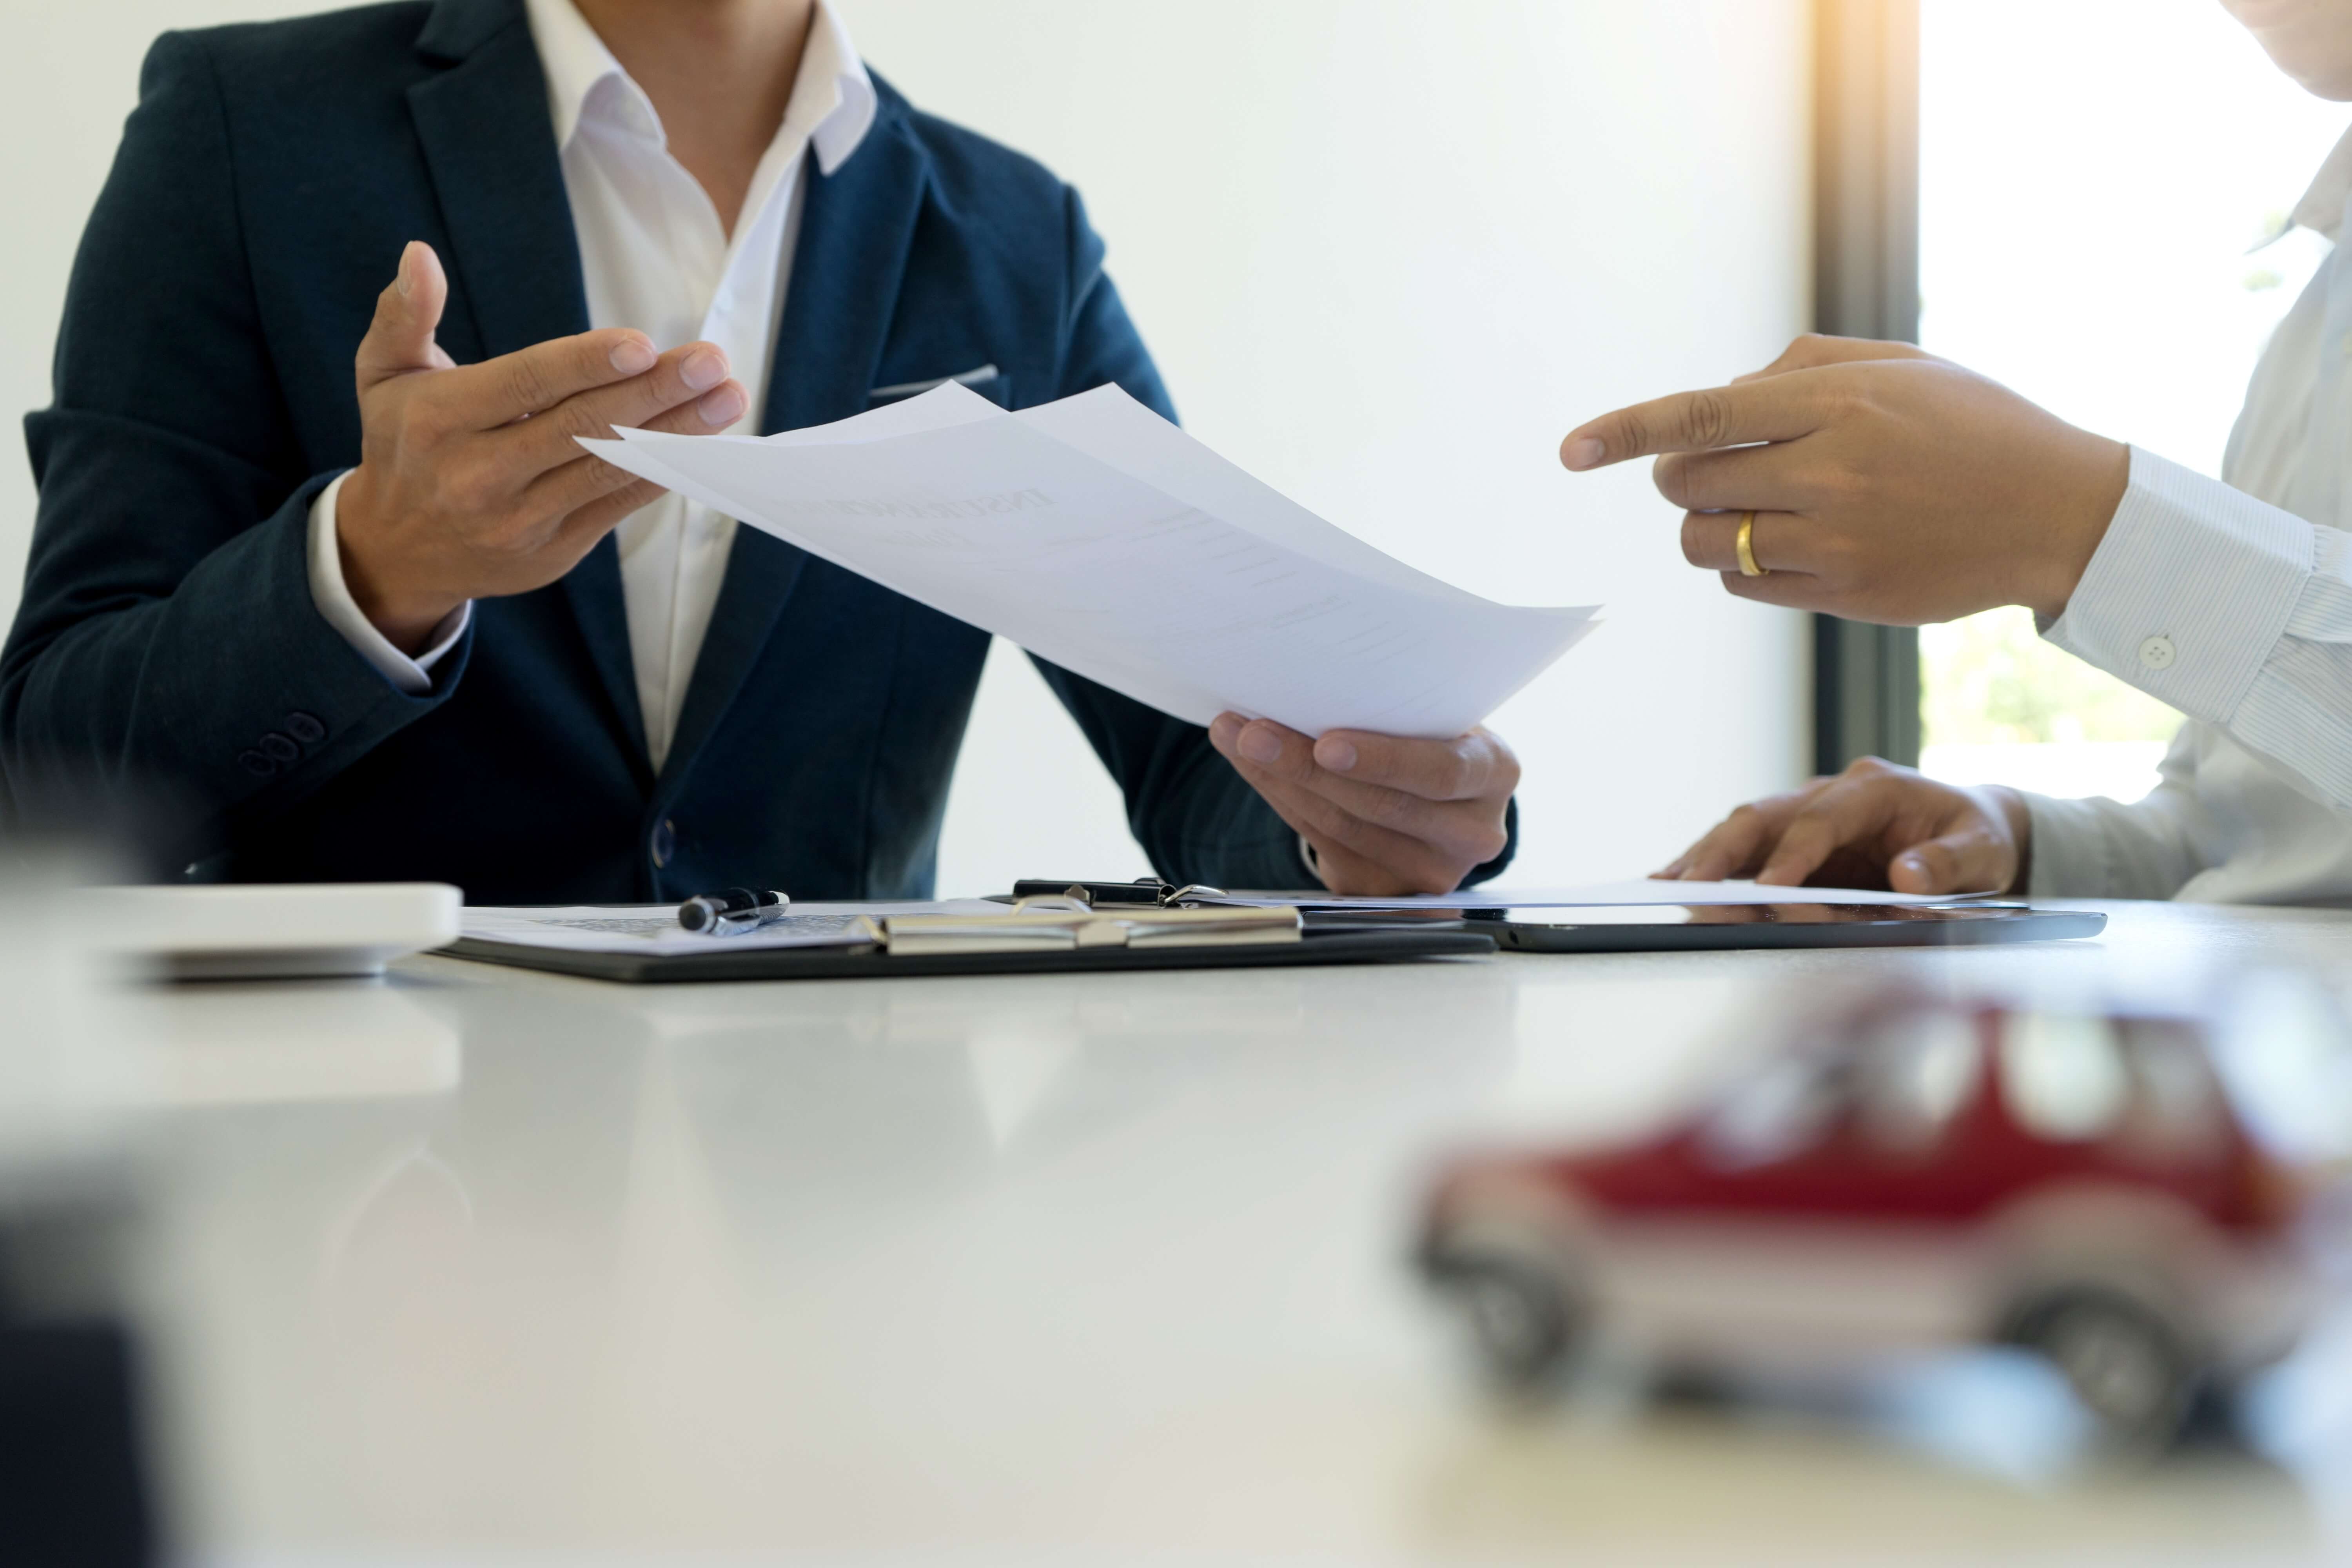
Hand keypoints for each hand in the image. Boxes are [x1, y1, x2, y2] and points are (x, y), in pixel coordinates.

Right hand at [336, 241, 751, 649]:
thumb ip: (403, 314)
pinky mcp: (557, 549)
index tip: (642, 345)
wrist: (397, 552)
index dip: (585, 365)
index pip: (524, 386)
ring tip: (727, 397)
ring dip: (676, 433)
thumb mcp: (382, 375)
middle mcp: (479, 475)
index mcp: (439, 421)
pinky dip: (663, 472)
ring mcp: (521, 519)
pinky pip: (618, 505)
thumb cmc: (401, 444)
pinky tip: (703, 442)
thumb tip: (419, 255)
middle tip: (712, 362)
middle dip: (653, 393)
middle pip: (580, 427)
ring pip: (609, 469)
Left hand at [1208, 714, 1517, 894]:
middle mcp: (1471, 831)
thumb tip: (1308, 677)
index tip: (1328, 744)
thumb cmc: (1433, 740)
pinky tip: (1254, 768)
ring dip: (1280, 781)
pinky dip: (1282, 801)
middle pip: (1380, 805)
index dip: (1383, 760)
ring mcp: (1429, 871)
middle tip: (1255, 734)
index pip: (1442, 771)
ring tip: (1240, 740)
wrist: (1442, 798)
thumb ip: (1399, 709)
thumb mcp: (1437, 720)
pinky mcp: (1384, 890)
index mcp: (1494, 773)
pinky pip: (1322, 844)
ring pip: (1342, 827)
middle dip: (1306, 767)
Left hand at [1558, 333, 2131, 624]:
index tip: (1572, 449)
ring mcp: (1836, 542)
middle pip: (1689, 485)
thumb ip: (1798, 369)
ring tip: (1753, 504)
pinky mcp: (1845, 594)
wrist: (2056, 510)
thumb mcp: (1898, 365)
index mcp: (1838, 404)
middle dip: (1678, 475)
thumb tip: (1720, 401)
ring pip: (1707, 543)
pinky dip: (1742, 563)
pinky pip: (1746, 584)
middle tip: (1710, 467)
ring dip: (1706, 523)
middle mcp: (1830, 474)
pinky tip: (1786, 541)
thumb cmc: (1973, 425)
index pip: (1701, 417)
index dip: (1625, 431)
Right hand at [1658, 757, 2030, 894]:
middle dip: (1724, 851)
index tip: (1771, 888)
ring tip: (1666, 886)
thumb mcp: (1981, 853)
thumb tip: (1908, 877)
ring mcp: (1807, 812)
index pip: (1821, 819)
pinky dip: (1713, 866)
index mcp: (1876, 788)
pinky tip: (1678, 883)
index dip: (1793, 854)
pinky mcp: (1795, 838)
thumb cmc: (1975, 839)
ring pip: (1744, 829)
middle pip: (1763, 815)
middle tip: (1693, 887)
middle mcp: (1831, 792)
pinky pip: (1747, 849)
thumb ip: (1948, 864)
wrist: (1971, 827)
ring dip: (1705, 859)